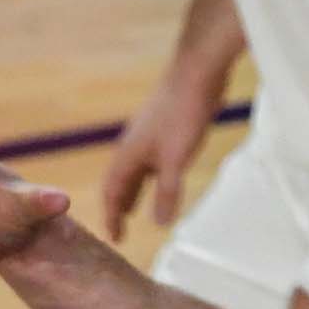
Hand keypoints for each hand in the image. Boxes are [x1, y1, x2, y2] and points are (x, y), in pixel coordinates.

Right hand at [102, 63, 227, 242]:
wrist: (197, 70)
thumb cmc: (182, 113)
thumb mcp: (175, 160)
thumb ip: (166, 192)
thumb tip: (159, 224)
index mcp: (128, 154)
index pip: (111, 193)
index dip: (111, 217)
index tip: (115, 238)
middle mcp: (133, 146)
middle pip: (119, 182)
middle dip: (117, 206)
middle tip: (120, 228)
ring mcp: (148, 136)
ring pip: (135, 171)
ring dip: (132, 191)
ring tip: (134, 208)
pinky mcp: (164, 128)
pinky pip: (149, 160)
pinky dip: (149, 177)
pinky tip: (161, 177)